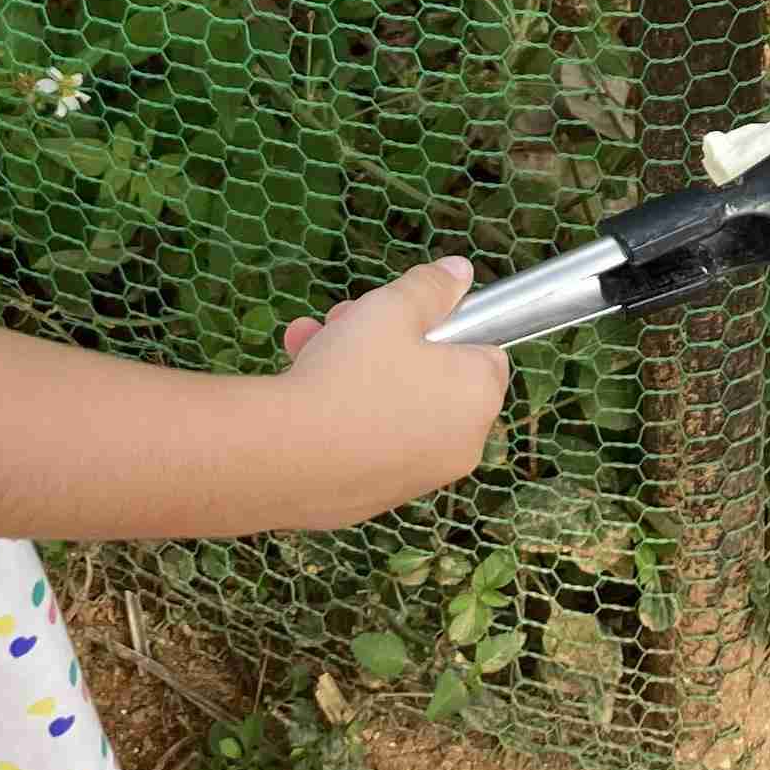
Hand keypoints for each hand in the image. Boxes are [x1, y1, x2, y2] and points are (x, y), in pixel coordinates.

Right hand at [274, 259, 509, 526]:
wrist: (284, 455)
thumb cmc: (351, 373)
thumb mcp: (394, 308)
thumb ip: (432, 287)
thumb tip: (460, 271)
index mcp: (478, 397)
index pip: (484, 351)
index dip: (444, 327)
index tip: (405, 315)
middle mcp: (460, 445)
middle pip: (430, 376)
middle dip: (386, 342)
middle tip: (346, 321)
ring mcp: (416, 476)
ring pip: (391, 406)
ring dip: (353, 369)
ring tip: (308, 342)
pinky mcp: (374, 498)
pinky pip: (365, 442)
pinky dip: (341, 416)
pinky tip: (299, 388)